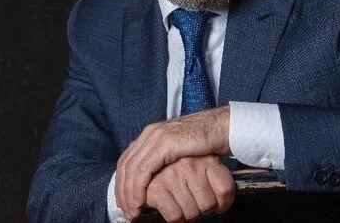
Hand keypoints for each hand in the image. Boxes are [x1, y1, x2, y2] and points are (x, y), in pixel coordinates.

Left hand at [116, 106, 230, 218]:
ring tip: (133, 211)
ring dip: (129, 193)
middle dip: (122, 191)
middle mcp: (150, 134)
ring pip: (132, 169)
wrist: (218, 128)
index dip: (122, 182)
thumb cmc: (202, 143)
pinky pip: (144, 170)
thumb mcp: (177, 150)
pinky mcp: (165, 144)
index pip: (127, 159)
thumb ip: (163, 159)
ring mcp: (157, 137)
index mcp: (151, 134)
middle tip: (127, 211)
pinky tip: (141, 201)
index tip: (125, 202)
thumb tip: (152, 180)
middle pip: (126, 164)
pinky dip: (138, 188)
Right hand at [145, 155, 234, 221]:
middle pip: (208, 205)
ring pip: (192, 213)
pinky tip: (171, 207)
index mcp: (206, 158)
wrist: (149, 160)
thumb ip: (217, 179)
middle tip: (192, 201)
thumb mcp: (205, 164)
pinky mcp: (157, 188)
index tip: (215, 203)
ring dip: (186, 215)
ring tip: (180, 203)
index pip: (225, 190)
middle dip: (200, 209)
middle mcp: (190, 164)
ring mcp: (173, 175)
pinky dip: (174, 218)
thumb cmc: (179, 167)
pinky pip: (175, 216)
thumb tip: (223, 203)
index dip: (222, 203)